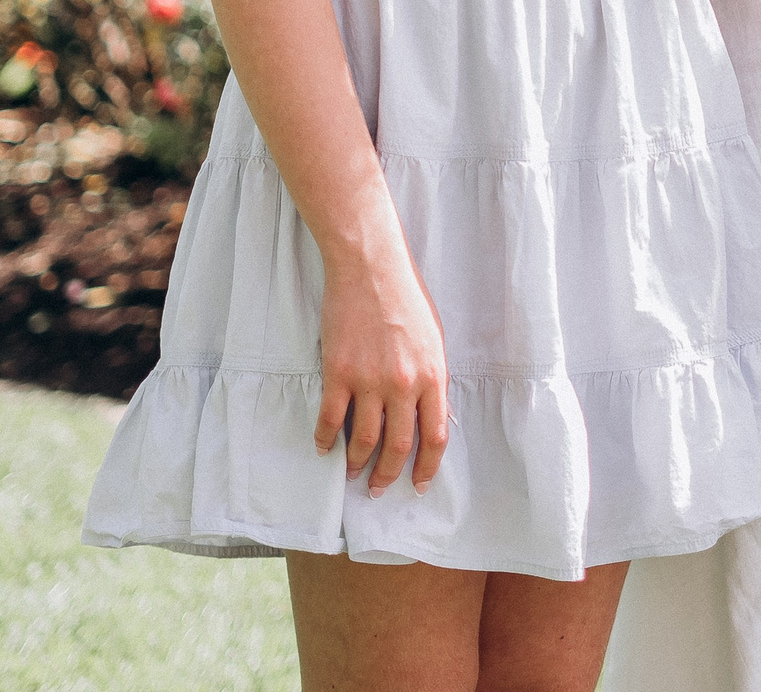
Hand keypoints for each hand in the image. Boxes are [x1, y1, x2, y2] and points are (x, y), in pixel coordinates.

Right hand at [316, 230, 450, 496]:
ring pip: (363, 440)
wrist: (372, 270)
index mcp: (434, 375)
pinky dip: (326, 440)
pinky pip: (330, 420)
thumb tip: (429, 414)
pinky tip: (324, 448)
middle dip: (388, 475)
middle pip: (398, 446)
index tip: (418, 484)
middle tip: (378, 489)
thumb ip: (431, 379)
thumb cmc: (407, 300)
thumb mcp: (434, 340)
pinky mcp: (338, 373)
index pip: (436, 436)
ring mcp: (370, 381)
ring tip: (351, 473)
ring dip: (356, 463)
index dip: (427, 466)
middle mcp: (404, 384)